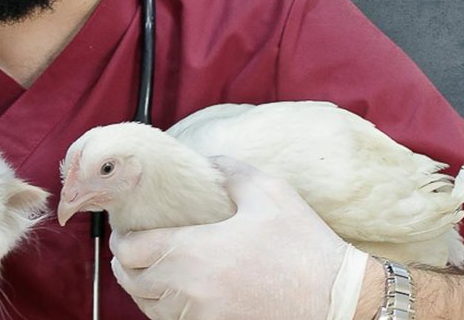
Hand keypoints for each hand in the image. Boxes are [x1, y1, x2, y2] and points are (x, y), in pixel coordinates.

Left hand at [109, 156, 369, 319]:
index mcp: (192, 253)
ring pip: (147, 307)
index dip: (123, 238)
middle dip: (129, 261)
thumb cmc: (305, 248)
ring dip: (144, 287)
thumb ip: (231, 171)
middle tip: (137, 246)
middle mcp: (187, 292)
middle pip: (131, 281)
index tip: (130, 228)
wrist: (339, 303)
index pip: (129, 251)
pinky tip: (179, 293)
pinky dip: (165, 309)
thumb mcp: (271, 194)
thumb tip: (209, 160)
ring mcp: (199, 319)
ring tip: (154, 268)